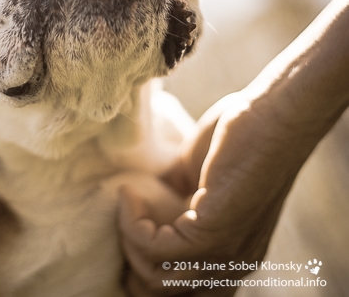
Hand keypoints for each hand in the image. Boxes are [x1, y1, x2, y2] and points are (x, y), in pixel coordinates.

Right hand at [119, 92, 311, 295]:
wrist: (272, 116)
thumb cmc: (237, 140)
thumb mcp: (199, 177)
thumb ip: (176, 195)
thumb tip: (145, 195)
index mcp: (228, 255)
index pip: (181, 292)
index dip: (144, 270)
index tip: (126, 234)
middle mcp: (229, 265)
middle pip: (162, 293)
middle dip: (130, 263)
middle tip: (122, 221)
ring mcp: (224, 254)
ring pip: (156, 280)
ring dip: (129, 239)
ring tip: (130, 201)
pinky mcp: (213, 233)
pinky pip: (155, 248)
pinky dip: (133, 222)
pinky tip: (133, 193)